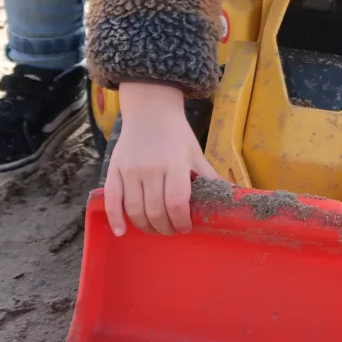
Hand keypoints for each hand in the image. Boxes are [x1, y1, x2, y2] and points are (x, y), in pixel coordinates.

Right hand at [104, 81, 219, 236]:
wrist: (150, 110)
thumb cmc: (177, 135)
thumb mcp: (195, 153)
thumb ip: (208, 177)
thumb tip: (230, 197)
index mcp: (175, 163)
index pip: (177, 202)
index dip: (181, 221)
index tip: (186, 227)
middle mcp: (151, 168)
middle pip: (156, 210)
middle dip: (165, 227)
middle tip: (171, 230)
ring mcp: (130, 170)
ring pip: (135, 210)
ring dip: (146, 226)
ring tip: (155, 228)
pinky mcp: (114, 170)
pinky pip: (112, 200)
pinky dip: (115, 219)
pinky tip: (122, 232)